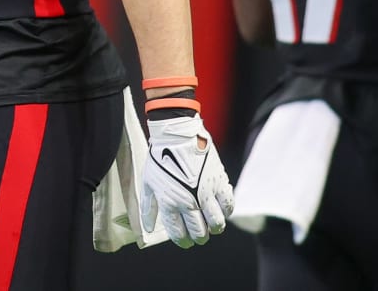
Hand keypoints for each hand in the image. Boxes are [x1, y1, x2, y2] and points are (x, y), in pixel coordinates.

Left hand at [141, 114, 234, 246]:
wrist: (176, 135)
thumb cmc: (159, 158)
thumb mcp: (149, 183)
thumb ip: (149, 208)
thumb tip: (148, 228)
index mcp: (170, 203)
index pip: (179, 234)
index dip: (183, 241)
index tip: (185, 241)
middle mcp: (189, 201)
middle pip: (199, 232)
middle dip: (198, 238)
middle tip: (198, 235)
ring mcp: (206, 193)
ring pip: (216, 224)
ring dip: (214, 228)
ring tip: (211, 226)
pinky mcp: (219, 183)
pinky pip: (229, 206)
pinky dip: (226, 212)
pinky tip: (220, 210)